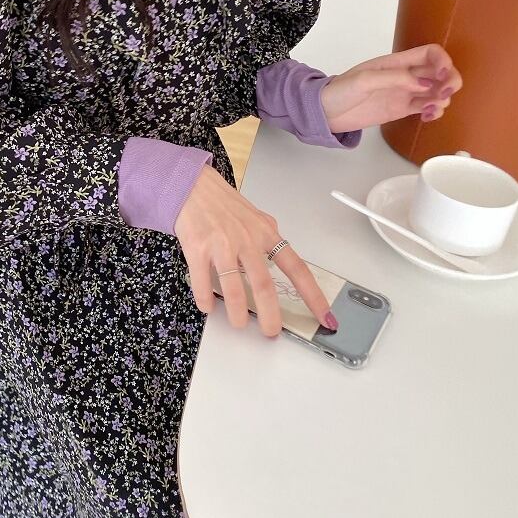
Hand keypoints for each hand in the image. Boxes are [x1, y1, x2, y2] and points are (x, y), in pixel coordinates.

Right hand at [174, 165, 336, 336]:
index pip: (296, 268)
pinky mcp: (198, 249)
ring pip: (235, 288)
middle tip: (271, 331)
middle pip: (265, 285)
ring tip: (239, 323)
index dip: (313, 295)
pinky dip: (206, 300)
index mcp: (266, 233)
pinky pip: (203, 282)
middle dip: (270, 315)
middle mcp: (247, 240)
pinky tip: (208, 307)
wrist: (192, 186)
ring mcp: (222, 245)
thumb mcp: (254, 216)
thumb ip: (268, 237)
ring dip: (237, 313)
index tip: (325, 316)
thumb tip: (280, 257)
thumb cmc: (222, 202)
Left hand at [320, 43, 462, 133]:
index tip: (443, 76)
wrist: (324, 112)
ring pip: (436, 91)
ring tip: (430, 110)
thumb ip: (395, 79)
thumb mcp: (364, 80)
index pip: (429, 53)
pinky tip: (427, 116)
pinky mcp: (400, 109)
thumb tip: (425, 83)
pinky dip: (433, 111)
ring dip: (442, 99)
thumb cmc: (339, 91)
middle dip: (450, 81)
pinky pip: (425, 107)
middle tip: (443, 95)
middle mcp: (404, 76)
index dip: (443, 61)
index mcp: (396, 62)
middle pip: (439, 72)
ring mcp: (403, 93)